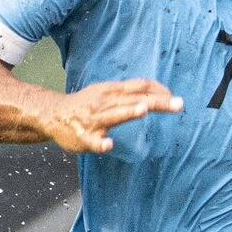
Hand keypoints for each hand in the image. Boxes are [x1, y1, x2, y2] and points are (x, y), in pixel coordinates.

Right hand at [42, 79, 182, 153]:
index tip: (175, 97)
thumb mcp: (108, 91)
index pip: (140, 86)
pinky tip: (109, 145)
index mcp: (112, 91)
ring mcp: (93, 120)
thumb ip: (130, 92)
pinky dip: (100, 143)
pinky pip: (92, 140)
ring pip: (113, 115)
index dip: (159, 90)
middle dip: (156, 102)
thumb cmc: (86, 104)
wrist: (53, 114)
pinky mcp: (82, 137)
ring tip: (143, 110)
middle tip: (178, 104)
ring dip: (128, 112)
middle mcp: (104, 102)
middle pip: (134, 99)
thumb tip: (157, 92)